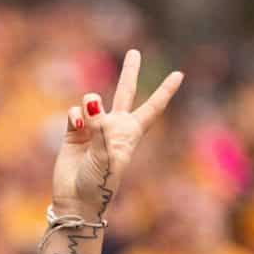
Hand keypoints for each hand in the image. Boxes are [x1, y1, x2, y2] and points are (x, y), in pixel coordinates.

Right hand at [51, 50, 183, 220]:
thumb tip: (92, 102)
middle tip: (134, 52)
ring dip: (90, 103)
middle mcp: (114, 127)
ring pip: (93, 99)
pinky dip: (75, 116)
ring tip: (88, 120)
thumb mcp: (107, 157)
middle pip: (126, 93)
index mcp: (131, 134)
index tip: (179, 74)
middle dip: (130, 72)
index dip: (165, 91)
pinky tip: (75, 127)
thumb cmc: (99, 184)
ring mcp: (94, 128)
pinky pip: (75, 111)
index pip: (152, 108)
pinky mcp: (74, 131)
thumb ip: (101, 127)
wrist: (77, 200)